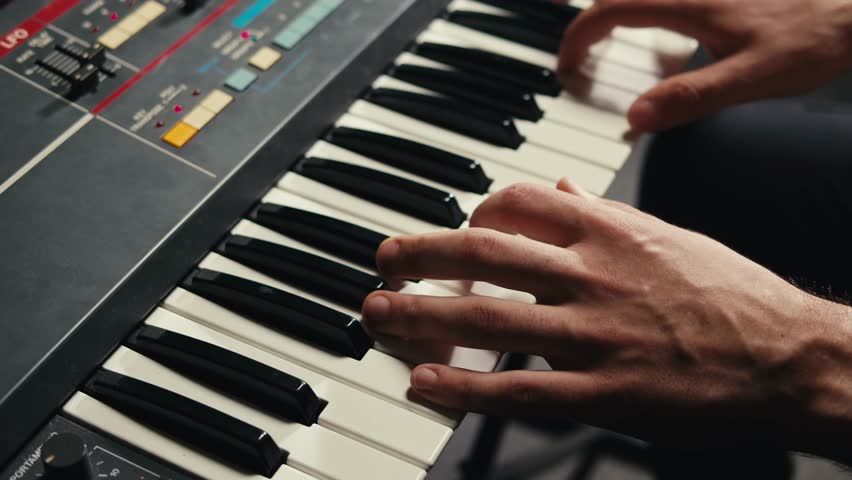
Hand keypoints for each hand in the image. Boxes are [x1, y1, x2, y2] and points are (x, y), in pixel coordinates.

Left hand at [362, 181, 851, 456]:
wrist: (787, 356)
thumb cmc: (730, 294)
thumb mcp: (666, 236)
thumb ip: (602, 214)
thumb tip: (557, 191)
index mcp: (610, 232)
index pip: (517, 203)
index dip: (472, 212)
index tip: (454, 229)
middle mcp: (594, 275)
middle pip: (483, 252)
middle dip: (421, 254)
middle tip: (383, 260)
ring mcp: (596, 335)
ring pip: (489, 316)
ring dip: (421, 315)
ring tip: (378, 314)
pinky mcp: (605, 393)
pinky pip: (520, 387)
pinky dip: (464, 385)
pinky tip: (424, 382)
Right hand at [558, 0, 851, 131]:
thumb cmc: (813, 37)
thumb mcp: (752, 78)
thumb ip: (692, 97)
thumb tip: (636, 117)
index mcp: (687, 5)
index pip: (609, 11)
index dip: (578, 37)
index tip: (566, 64)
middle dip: (587, 24)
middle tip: (576, 57)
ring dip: (612, 14)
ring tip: (602, 44)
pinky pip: (664, 0)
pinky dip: (642, 13)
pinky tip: (657, 37)